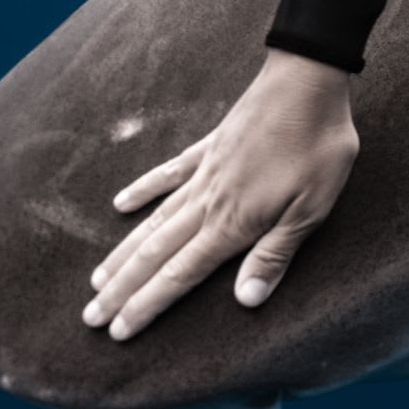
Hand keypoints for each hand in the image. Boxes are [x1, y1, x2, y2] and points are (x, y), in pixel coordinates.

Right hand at [82, 49, 359, 340]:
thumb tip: (245, 301)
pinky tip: (121, 204)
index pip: (180, 274)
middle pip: (155, 254)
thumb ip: (275, 254)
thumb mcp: (311, 209)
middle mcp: (208, 202)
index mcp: (233, 223)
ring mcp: (205, 172)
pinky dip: (143, 191)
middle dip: (121, 289)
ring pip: (153, 220)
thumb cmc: (318, 147)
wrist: (307, 78)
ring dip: (123, 252)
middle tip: (90, 318)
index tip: (119, 329)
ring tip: (96, 278)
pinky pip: (168, 174)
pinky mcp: (209, 146)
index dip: (148, 305)